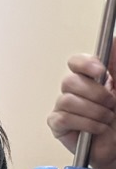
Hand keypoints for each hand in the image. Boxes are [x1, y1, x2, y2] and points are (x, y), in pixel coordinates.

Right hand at [47, 54, 115, 168]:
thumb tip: (114, 40)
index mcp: (90, 79)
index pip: (75, 62)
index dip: (85, 64)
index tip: (100, 71)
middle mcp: (75, 91)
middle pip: (69, 81)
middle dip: (95, 94)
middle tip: (111, 104)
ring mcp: (64, 108)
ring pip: (66, 100)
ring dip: (93, 112)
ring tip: (106, 120)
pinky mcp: (58, 125)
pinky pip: (63, 118)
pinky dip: (84, 123)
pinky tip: (96, 128)